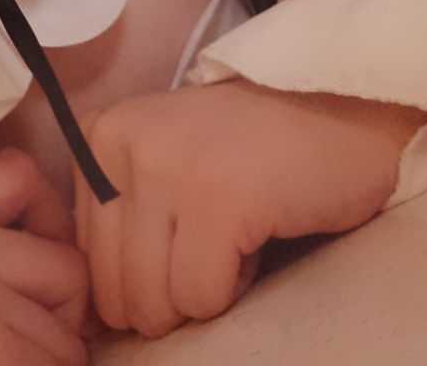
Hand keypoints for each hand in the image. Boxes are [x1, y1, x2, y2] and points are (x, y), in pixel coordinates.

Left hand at [72, 79, 426, 337]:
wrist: (341, 113)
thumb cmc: (252, 152)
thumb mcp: (160, 164)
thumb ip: (121, 216)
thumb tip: (97, 312)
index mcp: (96, 135)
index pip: (85, 257)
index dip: (138, 277)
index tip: (182, 244)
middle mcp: (117, 144)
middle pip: (115, 285)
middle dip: (164, 302)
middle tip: (211, 259)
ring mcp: (165, 169)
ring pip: (154, 298)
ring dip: (200, 298)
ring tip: (232, 245)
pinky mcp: (217, 199)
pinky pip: (201, 296)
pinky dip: (232, 294)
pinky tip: (254, 245)